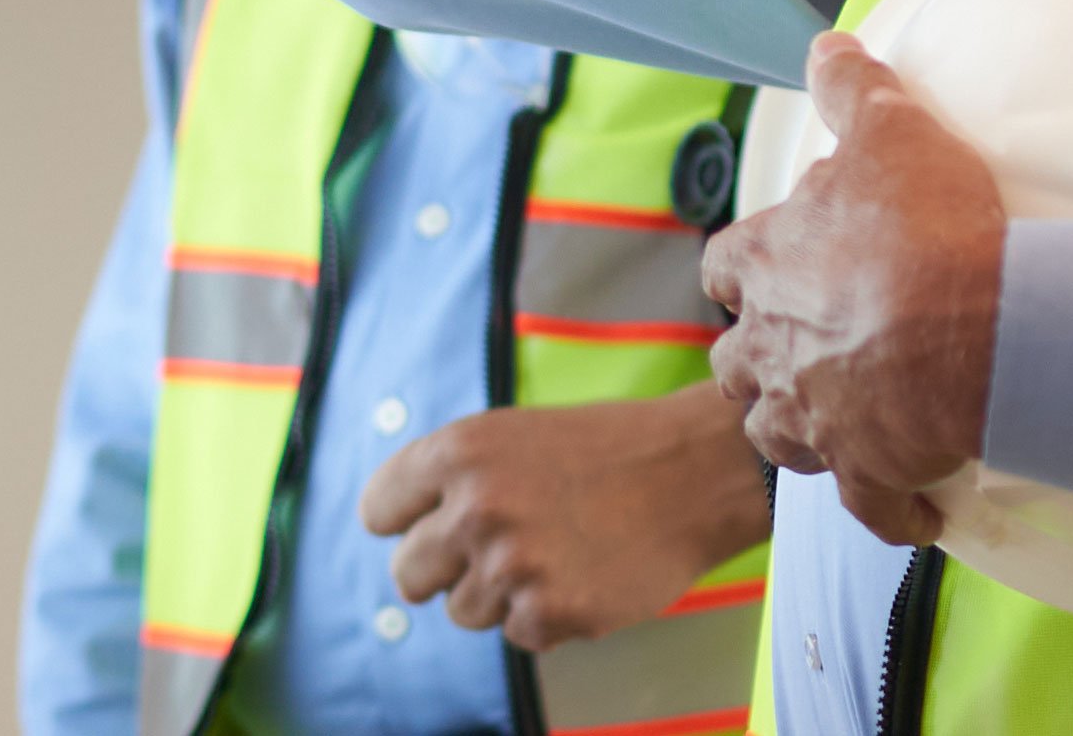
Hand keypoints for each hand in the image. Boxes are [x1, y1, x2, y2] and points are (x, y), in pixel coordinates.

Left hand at [359, 383, 774, 650]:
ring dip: (500, 594)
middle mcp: (474, 508)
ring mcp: (512, 565)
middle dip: (443, 570)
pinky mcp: (551, 613)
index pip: (379, 512)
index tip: (432, 524)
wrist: (693, 472)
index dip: (407, 522)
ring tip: (554, 552)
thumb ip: (449, 481)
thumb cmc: (601, 450)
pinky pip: (517, 634)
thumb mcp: (509, 438)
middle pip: (408, 575)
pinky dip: (547, 615)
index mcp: (457, 452)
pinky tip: (582, 574)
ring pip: (462, 611)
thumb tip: (396, 532)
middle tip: (496, 550)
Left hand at [701, 33, 1002, 545]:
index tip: (760, 271)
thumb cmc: (925, 226)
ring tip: (844, 422)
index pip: (723, 267)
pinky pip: (866, 505)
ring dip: (803, 430)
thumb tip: (825, 45)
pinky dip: (887, 508)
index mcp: (767, 265)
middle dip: (759, 359)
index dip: (741, 270)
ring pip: (776, 435)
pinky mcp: (862, 470)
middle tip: (804, 350)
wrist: (969, 328)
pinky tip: (916, 506)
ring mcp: (810, 415)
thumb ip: (851, 88)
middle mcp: (771, 346)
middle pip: (734, 362)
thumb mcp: (889, 130)